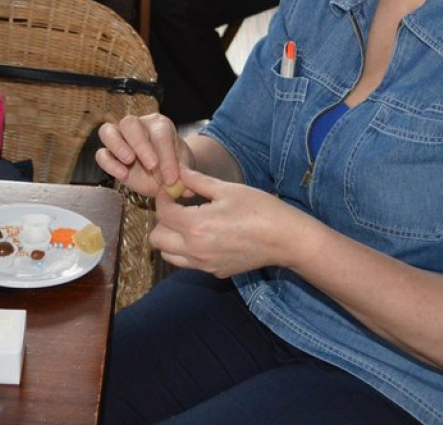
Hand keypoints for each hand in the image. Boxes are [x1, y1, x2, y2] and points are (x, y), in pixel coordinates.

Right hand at [95, 113, 192, 197]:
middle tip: (151, 165)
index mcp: (160, 126)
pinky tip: (122, 175)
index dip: (166, 156)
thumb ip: (185, 176)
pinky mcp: (109, 154)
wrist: (165, 174)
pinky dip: (108, 164)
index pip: (160, 134)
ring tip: (129, 161)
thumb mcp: (183, 170)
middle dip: (140, 144)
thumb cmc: (174, 166)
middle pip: (130, 123)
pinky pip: (101, 154)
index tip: (172, 178)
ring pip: (108, 131)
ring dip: (117, 146)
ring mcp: (120, 138)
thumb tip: (186, 188)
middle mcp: (138, 126)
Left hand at [151, 167, 303, 277]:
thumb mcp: (227, 189)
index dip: (163, 198)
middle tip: (177, 207)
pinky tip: (205, 235)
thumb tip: (179, 171)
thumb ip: (198, 181)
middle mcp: (195, 250)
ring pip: (169, 255)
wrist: (286, 239)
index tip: (172, 189)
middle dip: (162, 220)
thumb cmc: (260, 210)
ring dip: (171, 238)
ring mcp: (205, 265)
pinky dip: (187, 250)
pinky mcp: (215, 271)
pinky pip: (189, 263)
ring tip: (188, 222)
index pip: (163, 213)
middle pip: (157, 238)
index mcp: (196, 226)